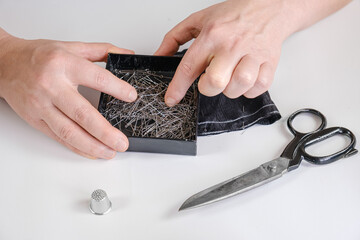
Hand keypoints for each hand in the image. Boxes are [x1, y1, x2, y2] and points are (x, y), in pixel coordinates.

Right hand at [0, 33, 136, 158]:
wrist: (4, 63)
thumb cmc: (38, 55)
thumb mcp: (71, 46)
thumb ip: (101, 50)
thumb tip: (127, 55)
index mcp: (64, 64)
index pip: (97, 78)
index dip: (117, 89)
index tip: (132, 97)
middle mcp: (52, 86)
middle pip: (82, 113)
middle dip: (105, 132)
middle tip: (122, 142)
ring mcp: (42, 105)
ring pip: (69, 131)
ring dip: (92, 146)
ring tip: (110, 152)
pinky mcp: (35, 119)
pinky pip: (58, 137)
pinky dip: (77, 148)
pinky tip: (91, 152)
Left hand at [155, 0, 295, 105]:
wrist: (268, 6)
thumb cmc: (233, 15)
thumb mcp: (198, 20)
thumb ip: (174, 38)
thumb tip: (159, 56)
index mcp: (212, 35)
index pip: (189, 66)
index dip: (178, 87)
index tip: (171, 99)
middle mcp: (232, 45)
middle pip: (215, 82)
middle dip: (208, 88)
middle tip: (210, 80)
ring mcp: (252, 54)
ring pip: (238, 87)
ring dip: (230, 90)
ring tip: (229, 78)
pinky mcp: (269, 62)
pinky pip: (258, 88)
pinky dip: (250, 90)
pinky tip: (245, 79)